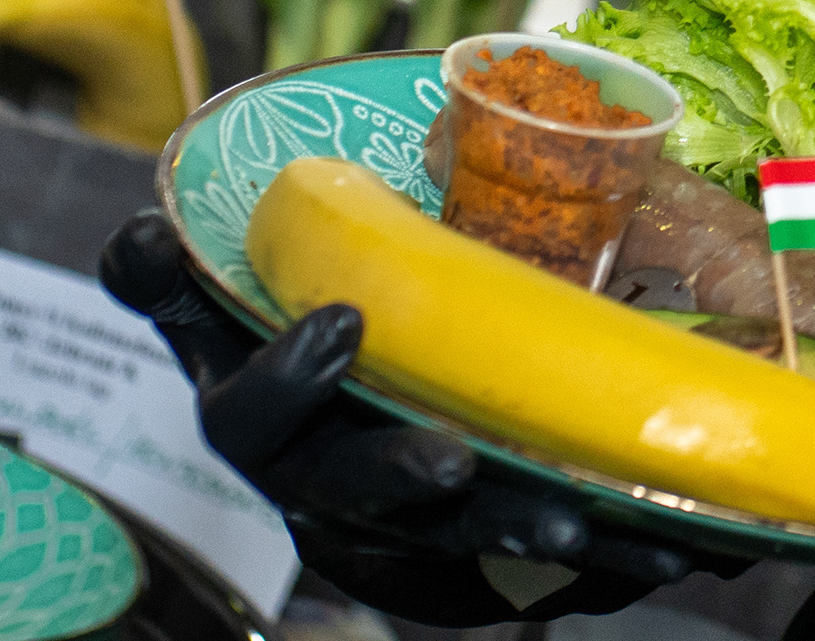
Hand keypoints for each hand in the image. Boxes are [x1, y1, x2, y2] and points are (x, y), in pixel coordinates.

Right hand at [101, 212, 712, 622]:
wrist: (319, 414)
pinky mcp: (468, 566)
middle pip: (359, 504)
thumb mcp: (211, 303)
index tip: (344, 322)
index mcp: (258, 424)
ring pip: (457, 553)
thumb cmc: (271, 337)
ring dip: (526, 535)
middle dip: (408, 485)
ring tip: (596, 528)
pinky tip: (674, 541)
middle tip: (459, 464)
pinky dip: (600, 565)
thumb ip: (172, 275)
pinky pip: (533, 577)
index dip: (288, 380)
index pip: (249, 421)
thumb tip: (141, 236)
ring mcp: (396, 537)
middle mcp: (324, 492)